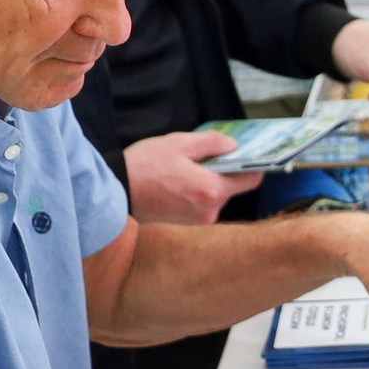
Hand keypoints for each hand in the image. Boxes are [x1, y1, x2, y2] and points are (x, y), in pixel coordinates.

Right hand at [125, 129, 261, 224]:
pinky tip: (178, 184)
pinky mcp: (186, 226)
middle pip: (231, 189)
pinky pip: (201, 207)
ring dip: (207, 184)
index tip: (246, 155)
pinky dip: (195, 195)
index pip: (251, 180)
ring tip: (185, 171)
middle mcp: (210, 211)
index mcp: (212, 190)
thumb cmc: (144, 166)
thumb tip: (233, 146)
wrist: (115, 192)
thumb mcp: (179, 143)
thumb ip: (212, 143)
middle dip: (223, 173)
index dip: (252, 165)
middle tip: (205, 157)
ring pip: (214, 198)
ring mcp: (198, 222)